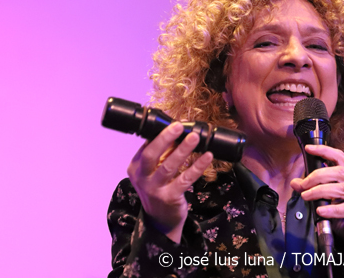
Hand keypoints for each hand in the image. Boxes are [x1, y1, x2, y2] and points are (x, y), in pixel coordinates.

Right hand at [127, 122, 212, 242]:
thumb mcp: (153, 171)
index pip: (146, 146)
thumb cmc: (159, 189)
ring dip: (183, 150)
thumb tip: (180, 129)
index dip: (161, 133)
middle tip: (179, 126)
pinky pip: (185, 179)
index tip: (175, 123)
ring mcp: (154, 189)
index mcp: (136, 167)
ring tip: (195, 137)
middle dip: (165, 138)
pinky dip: (197, 167)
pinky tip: (207, 157)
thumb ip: (162, 153)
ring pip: (168, 166)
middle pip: (150, 155)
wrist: (160, 220)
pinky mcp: (169, 198)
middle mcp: (142, 178)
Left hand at [290, 145, 343, 246]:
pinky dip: (332, 209)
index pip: (340, 157)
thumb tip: (295, 183)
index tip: (308, 149)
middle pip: (339, 172)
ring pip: (342, 188)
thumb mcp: (329, 199)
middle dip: (318, 176)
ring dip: (320, 191)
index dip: (324, 151)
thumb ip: (314, 189)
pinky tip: (321, 211)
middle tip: (303, 185)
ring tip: (307, 196)